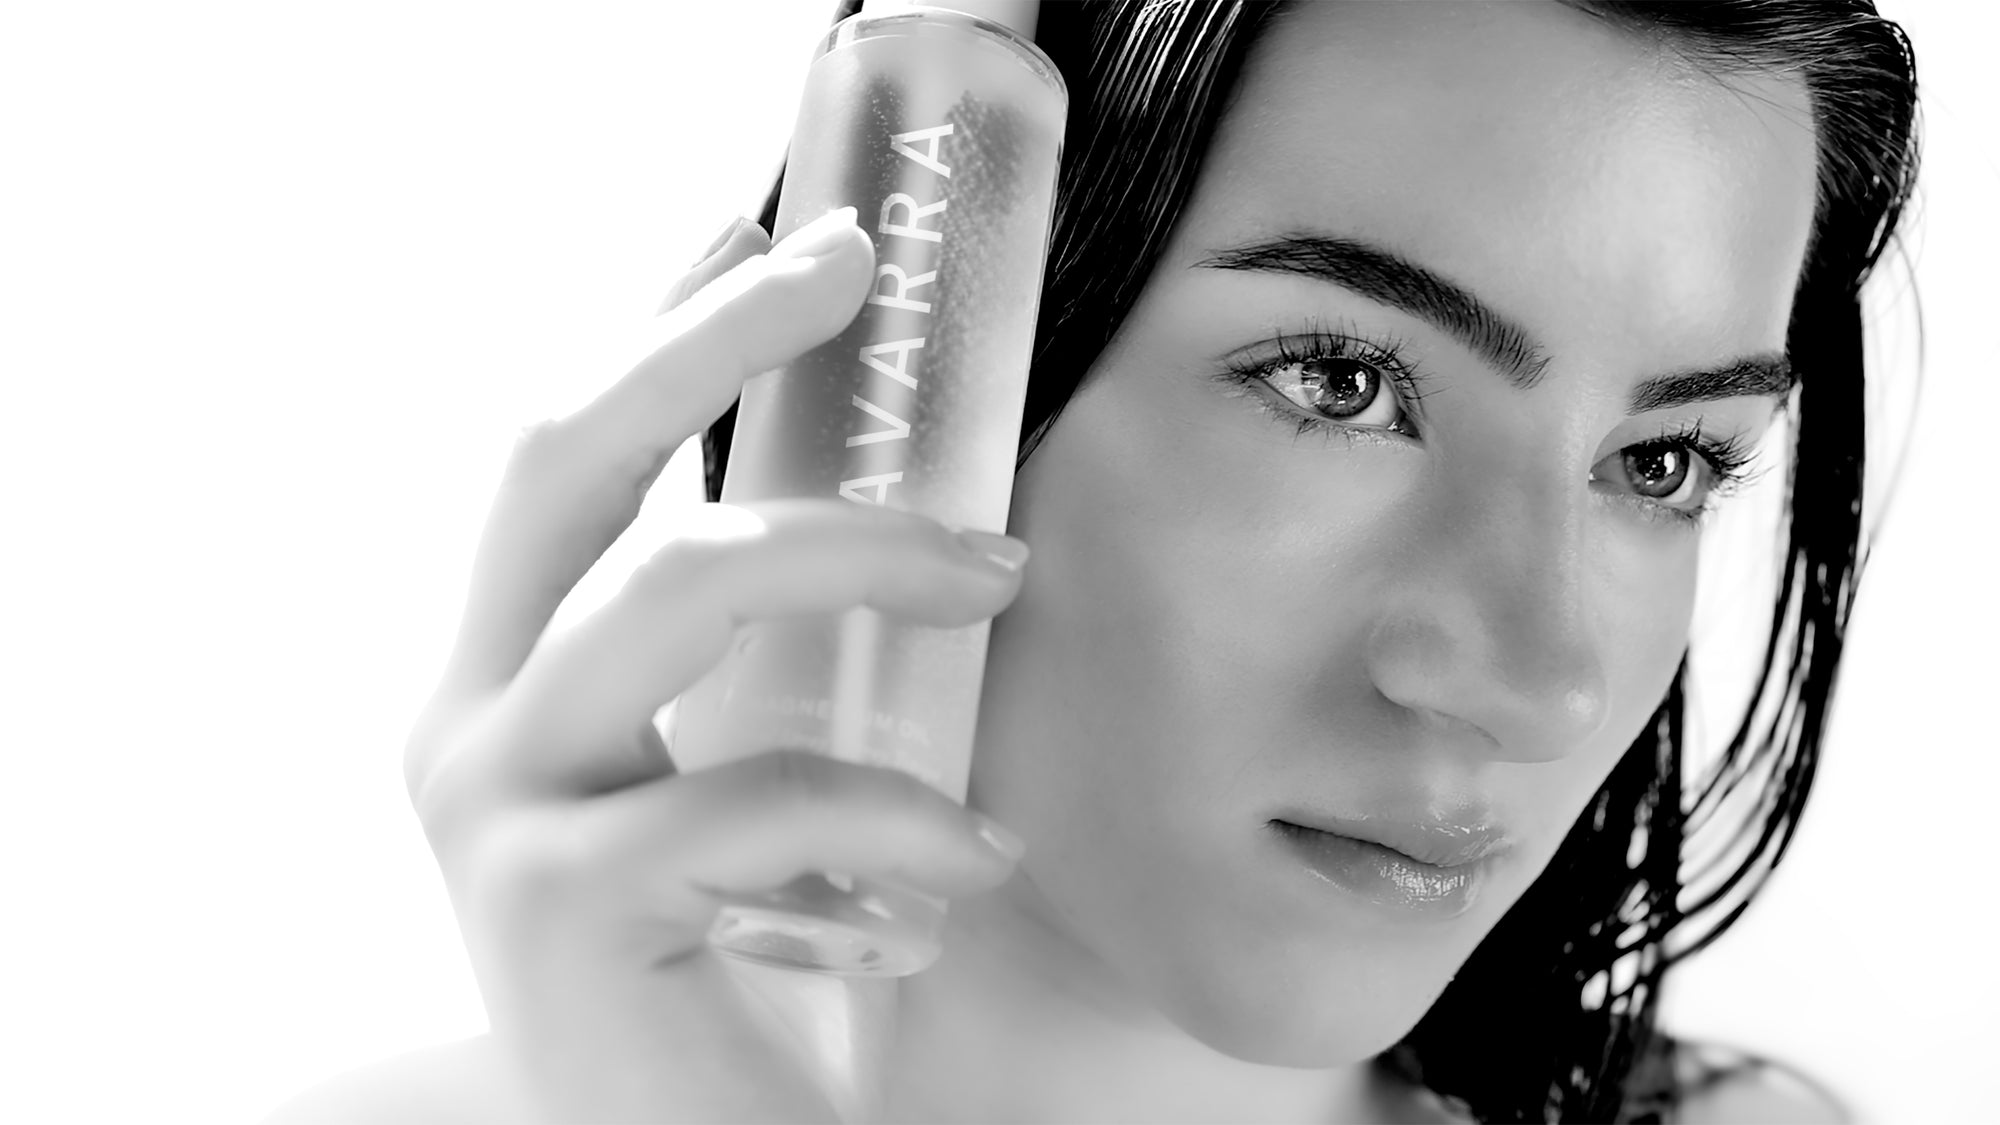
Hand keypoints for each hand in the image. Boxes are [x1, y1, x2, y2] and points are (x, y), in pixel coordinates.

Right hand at [404, 208, 1030, 1122]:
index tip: (752, 221)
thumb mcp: (729, 776)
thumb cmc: (727, 972)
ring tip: (999, 572)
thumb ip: (755, 663)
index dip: (648, 324)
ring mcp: (497, 811)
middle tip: (847, 264)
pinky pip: (765, 792)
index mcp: (504, 683)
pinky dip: (902, 813)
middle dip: (706, 337)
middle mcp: (464, 726)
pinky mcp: (564, 908)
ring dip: (865, 552)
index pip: (559, 461)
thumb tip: (888, 511)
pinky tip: (973, 859)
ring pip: (673, 586)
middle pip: (560, 462)